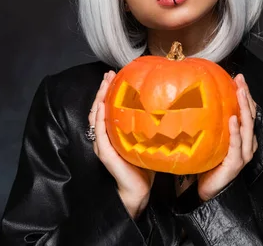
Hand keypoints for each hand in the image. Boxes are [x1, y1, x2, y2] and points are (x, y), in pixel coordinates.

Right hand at [89, 71, 154, 218]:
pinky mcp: (105, 153)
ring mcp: (103, 144)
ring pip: (96, 117)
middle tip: (108, 74)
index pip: (106, 108)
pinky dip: (99, 119)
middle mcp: (105, 137)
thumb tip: (166, 105)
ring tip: (104, 85)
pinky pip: (100, 134)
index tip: (114, 75)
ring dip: (99, 99)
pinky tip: (102, 107)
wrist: (139, 189)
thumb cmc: (144, 165)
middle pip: (98, 108)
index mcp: (113, 133)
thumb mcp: (147, 139)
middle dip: (102, 90)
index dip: (108, 91)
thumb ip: (148, 123)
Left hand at [197, 73, 257, 201]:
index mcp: (243, 137)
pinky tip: (233, 120)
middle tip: (240, 80)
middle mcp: (247, 144)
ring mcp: (243, 154)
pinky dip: (236, 132)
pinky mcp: (236, 163)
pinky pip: (237, 145)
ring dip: (244, 109)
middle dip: (246, 96)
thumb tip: (199, 100)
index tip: (238, 78)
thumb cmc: (209, 163)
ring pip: (248, 127)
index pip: (248, 112)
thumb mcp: (212, 138)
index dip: (245, 95)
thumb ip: (212, 123)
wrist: (207, 189)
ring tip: (239, 93)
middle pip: (251, 116)